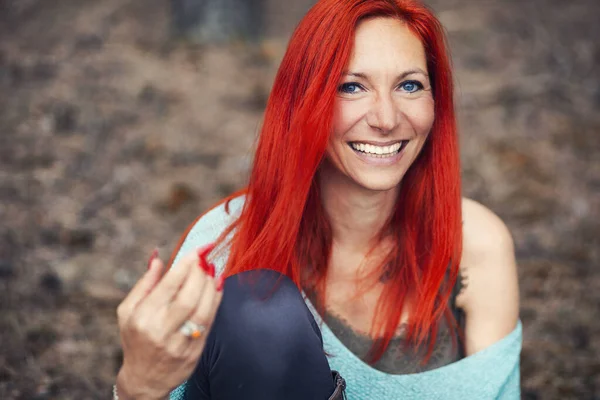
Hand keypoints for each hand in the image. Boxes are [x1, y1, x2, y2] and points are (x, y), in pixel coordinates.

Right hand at [116, 245, 222, 398]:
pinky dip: (216, 301)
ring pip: (202, 310)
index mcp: (143, 317)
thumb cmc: (136, 338)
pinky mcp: (194, 353)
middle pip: (188, 297)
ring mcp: (179, 343)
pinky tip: (217, 286)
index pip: (169, 285)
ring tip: (213, 269)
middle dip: (201, 273)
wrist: (144, 379)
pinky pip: (209, 322)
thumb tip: (157, 256)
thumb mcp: (128, 311)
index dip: (187, 264)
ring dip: (211, 286)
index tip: (199, 249)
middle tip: (207, 257)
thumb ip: (144, 283)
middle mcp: (161, 331)